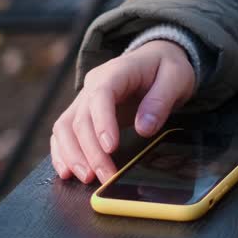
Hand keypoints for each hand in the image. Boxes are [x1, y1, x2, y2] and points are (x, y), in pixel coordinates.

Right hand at [50, 40, 195, 183]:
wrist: (156, 58)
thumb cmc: (164, 68)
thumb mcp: (176, 77)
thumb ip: (160, 100)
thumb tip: (144, 128)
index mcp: (116, 71)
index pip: (101, 96)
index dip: (102, 123)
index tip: (110, 148)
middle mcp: (93, 85)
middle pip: (80, 118)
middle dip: (91, 151)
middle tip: (105, 176)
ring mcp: (84, 99)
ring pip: (65, 127)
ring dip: (72, 155)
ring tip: (87, 178)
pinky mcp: (82, 113)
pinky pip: (63, 133)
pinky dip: (61, 153)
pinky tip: (68, 172)